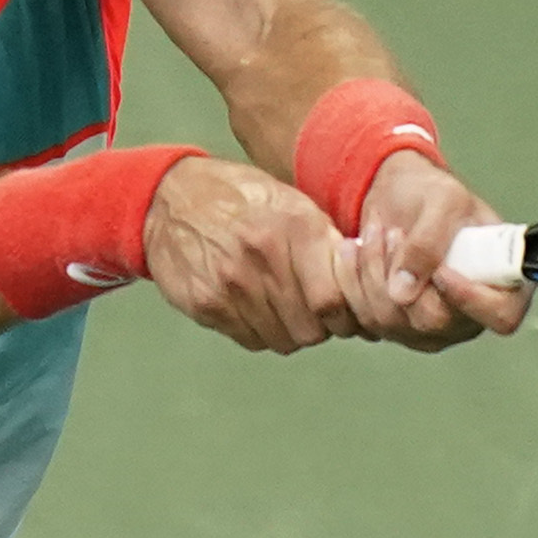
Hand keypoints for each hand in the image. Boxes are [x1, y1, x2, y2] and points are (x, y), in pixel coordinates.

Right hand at [141, 153, 370, 352]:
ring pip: (282, 339)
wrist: (171, 198)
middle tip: (315, 313)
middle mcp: (262, 257)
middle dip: (320, 328)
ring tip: (284, 307)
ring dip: (291, 330)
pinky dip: (261, 331)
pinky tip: (255, 306)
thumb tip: (367, 284)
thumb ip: (327, 243)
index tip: (345, 314)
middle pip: (310, 329)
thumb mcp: (293, 204)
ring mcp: (231, 284)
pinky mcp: (206, 304)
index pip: (333, 301)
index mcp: (294, 227)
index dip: (345, 316)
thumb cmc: (244, 200)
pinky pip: (250, 339)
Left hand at [326, 152, 531, 350]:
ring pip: (392, 322)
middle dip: (402, 273)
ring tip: (375, 232)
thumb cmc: (432, 194)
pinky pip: (366, 320)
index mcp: (503, 281)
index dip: (470, 299)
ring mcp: (432, 327)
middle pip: (433, 322)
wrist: (397, 200)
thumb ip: (429, 243)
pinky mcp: (396, 328)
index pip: (502, 316)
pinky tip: (354, 250)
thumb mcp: (440, 200)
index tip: (442, 271)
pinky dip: (353, 281)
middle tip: (393, 233)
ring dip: (372, 271)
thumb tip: (404, 294)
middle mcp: (471, 314)